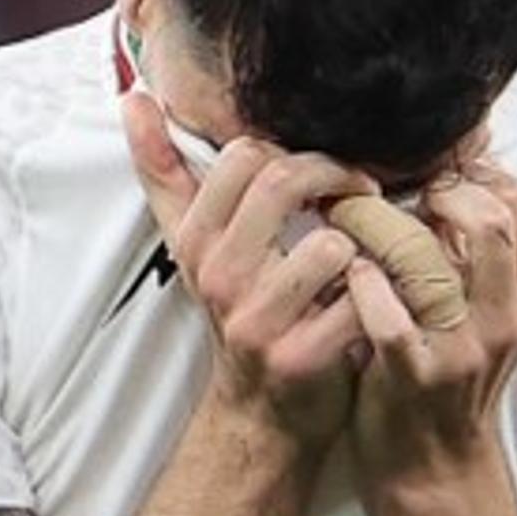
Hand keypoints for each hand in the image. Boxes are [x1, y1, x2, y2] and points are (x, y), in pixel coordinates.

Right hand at [124, 90, 381, 446]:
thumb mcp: (194, 246)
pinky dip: (383, 291)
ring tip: (372, 249)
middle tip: (364, 189)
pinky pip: (360, 300)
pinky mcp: (303, 358)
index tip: (323, 172)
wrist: (262, 415)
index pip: (242, 156)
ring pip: (330, 242)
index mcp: (198, 241)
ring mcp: (259, 320)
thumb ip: (165, 172)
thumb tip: (134, 100)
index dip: (294, 152)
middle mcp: (220, 277)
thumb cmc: (240, 314)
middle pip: (284, 182)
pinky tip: (382, 295)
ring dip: (364, 241)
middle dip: (337, 176)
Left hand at [345, 157, 516, 482]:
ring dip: (376, 226)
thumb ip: (478, 252)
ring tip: (347, 220)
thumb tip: (450, 173)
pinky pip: (385, 313)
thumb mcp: (486, 312)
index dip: (468, 173)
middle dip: (429, 192)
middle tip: (388, 193)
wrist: (433, 465)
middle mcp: (503, 316)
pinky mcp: (415, 374)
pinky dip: (360, 282)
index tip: (428, 175)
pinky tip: (346, 273)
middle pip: (485, 219)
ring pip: (427, 258)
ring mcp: (462, 347)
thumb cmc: (449, 372)